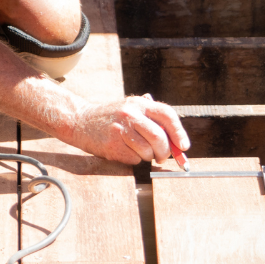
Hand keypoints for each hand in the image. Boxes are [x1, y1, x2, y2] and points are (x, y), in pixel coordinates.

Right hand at [69, 94, 190, 165]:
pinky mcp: (112, 145)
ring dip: (148, 157)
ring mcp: (120, 130)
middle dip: (165, 152)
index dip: (179, 132)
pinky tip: (125, 151)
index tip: (183, 146)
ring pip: (147, 151)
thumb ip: (152, 121)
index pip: (167, 115)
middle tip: (162, 157)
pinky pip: (133, 159)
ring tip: (140, 152)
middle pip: (159, 137)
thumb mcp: (131, 108)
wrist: (81, 121)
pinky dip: (134, 160)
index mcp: (140, 103)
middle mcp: (130, 114)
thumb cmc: (111, 118)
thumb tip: (177, 143)